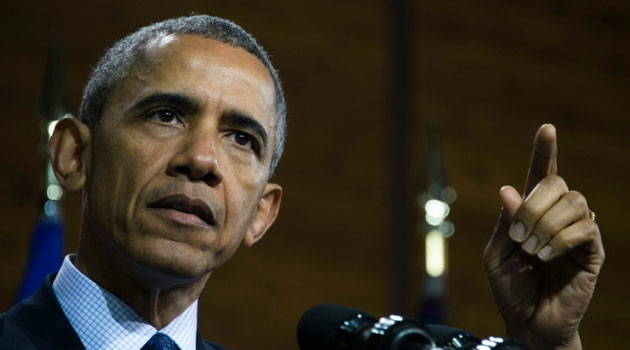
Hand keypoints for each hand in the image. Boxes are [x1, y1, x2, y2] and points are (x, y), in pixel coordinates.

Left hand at [483, 124, 604, 349]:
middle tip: (518, 236)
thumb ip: (504, 222)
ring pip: (574, 202)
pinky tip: (546, 255)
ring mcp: (577, 231)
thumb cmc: (510, 287)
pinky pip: (585, 228)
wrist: (527, 321)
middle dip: (533, 205)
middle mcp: (557, 216)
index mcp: (532, 212)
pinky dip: (561, 238)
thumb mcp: (497, 254)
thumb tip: (508, 189)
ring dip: (545, 223)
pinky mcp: (592, 251)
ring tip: (531, 250)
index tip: (547, 129)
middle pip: (557, 183)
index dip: (544, 151)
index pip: (542, 175)